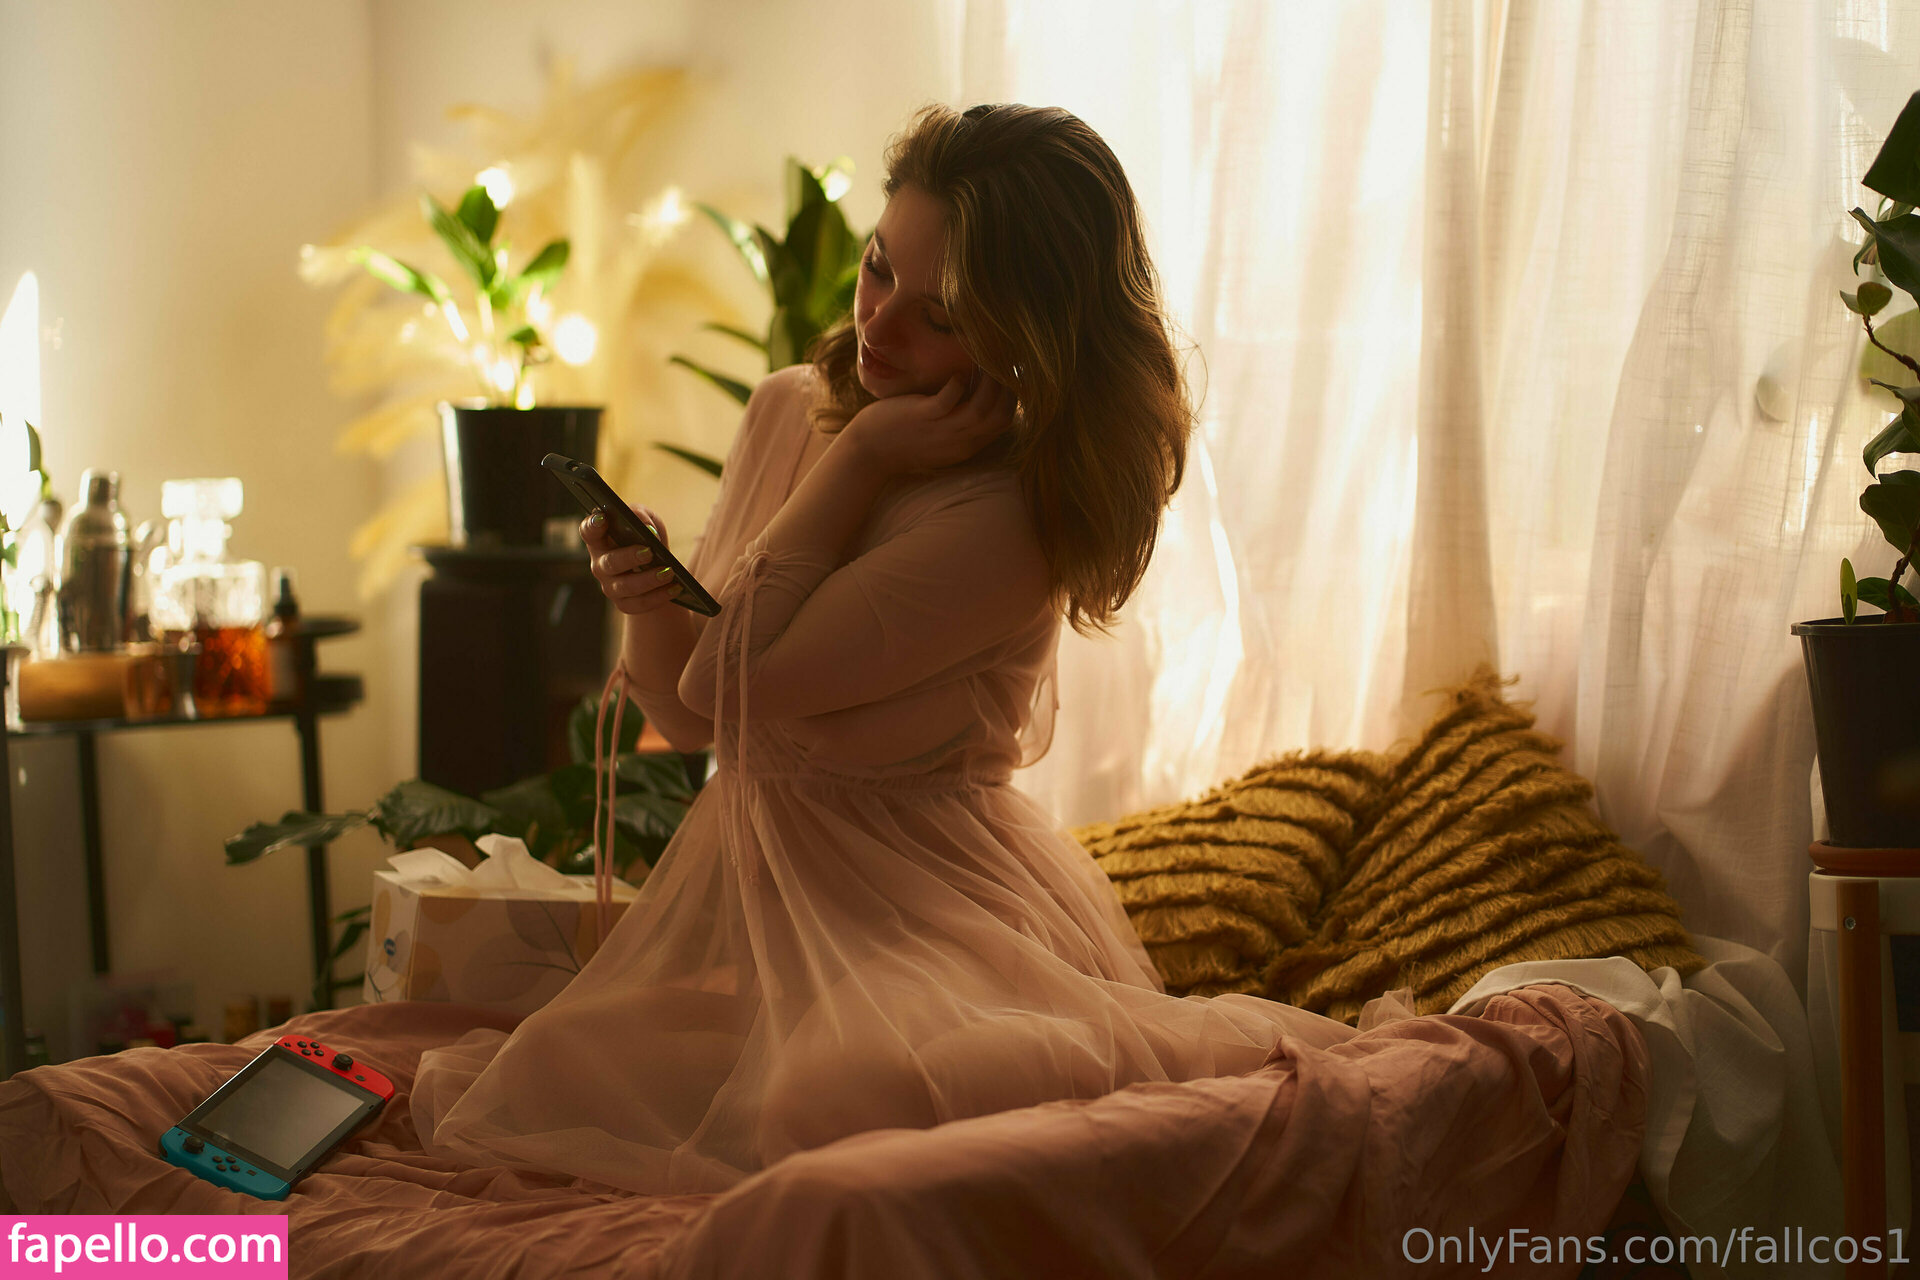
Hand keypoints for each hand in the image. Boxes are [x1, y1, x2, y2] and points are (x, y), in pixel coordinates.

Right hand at [582, 505, 683, 615]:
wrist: (659, 570)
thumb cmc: (647, 539)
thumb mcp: (646, 520)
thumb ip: (641, 515)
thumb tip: (648, 529)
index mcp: (601, 540)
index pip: (588, 532)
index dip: (592, 525)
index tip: (603, 518)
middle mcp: (600, 564)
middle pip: (610, 562)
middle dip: (630, 557)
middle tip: (649, 552)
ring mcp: (610, 587)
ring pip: (626, 586)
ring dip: (649, 579)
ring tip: (669, 572)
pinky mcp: (625, 604)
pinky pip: (640, 603)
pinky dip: (660, 595)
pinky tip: (676, 587)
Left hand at [841, 370, 1016, 476]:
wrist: (869, 451)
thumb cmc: (903, 437)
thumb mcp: (940, 436)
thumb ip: (960, 421)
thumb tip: (978, 393)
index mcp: (966, 445)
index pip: (1003, 423)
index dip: (1012, 398)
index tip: (1011, 374)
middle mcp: (958, 441)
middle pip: (998, 418)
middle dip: (1007, 389)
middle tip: (1005, 363)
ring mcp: (940, 431)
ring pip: (979, 410)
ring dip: (987, 384)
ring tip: (987, 362)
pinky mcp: (921, 418)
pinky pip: (947, 400)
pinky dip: (957, 385)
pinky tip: (958, 373)